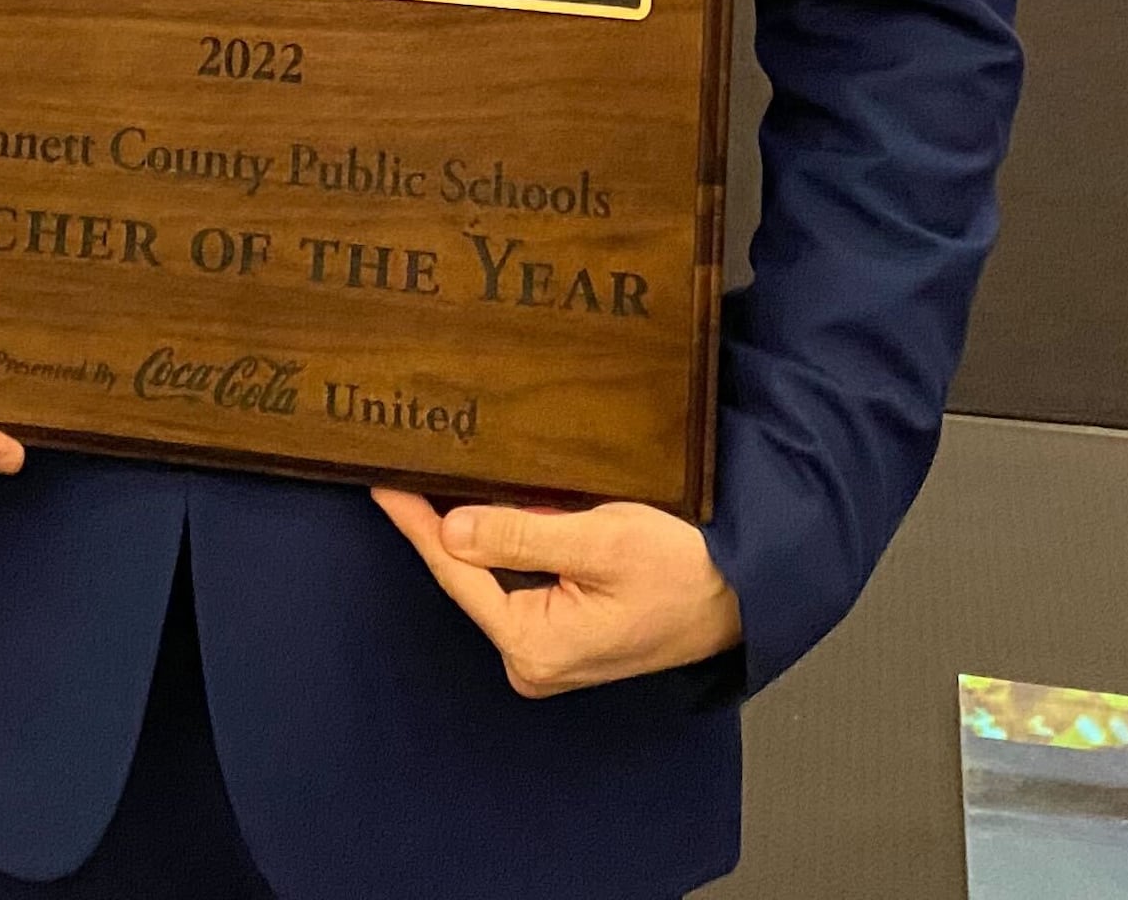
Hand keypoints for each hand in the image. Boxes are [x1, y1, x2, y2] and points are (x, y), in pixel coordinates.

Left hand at [370, 488, 744, 697]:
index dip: (417, 523)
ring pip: (494, 576)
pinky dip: (508, 544)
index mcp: (534, 646)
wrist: (745, 594)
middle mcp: (533, 660)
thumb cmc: (687, 572)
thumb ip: (520, 536)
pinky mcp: (565, 635)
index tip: (382, 485)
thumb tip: (450, 529)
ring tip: (443, 480)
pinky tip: (495, 509)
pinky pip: (520, 582)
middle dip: (443, 524)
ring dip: (477, 531)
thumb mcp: (601, 540)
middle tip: (410, 468)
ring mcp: (548, 651)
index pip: (456, 572)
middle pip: (470, 577)